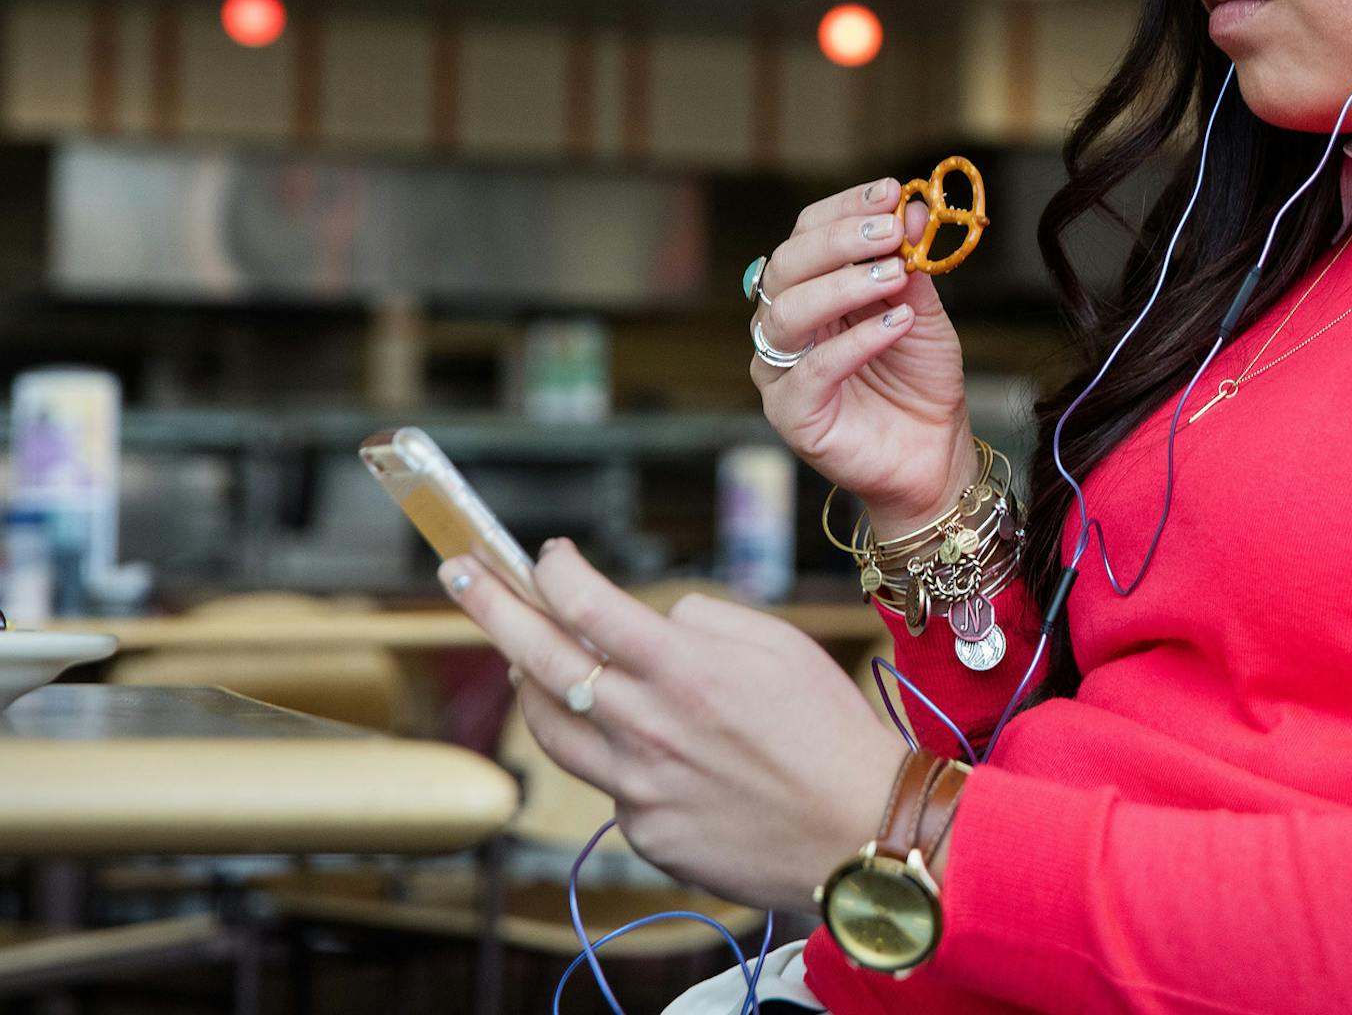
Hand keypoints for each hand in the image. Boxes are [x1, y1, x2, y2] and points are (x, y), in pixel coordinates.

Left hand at [441, 540, 910, 913]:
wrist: (858, 830)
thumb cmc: (829, 729)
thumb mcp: (779, 644)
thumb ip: (702, 620)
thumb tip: (651, 621)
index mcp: (684, 668)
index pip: (585, 604)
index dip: (554, 569)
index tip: (549, 554)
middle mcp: (648, 726)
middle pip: (537, 658)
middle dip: (489, 606)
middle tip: (459, 573)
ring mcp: (638, 786)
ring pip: (550, 728)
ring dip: (528, 684)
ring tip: (524, 658)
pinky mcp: (644, 831)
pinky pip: (608, 782)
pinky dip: (615, 752)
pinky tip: (652, 746)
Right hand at [749, 177, 976, 529]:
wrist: (935, 452)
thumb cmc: (921, 380)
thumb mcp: (923, 311)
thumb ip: (912, 264)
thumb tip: (913, 208)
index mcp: (810, 291)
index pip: (806, 233)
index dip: (844, 208)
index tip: (891, 192)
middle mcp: (785, 325)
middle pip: (787, 266)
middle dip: (840, 240)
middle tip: (891, 233)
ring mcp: (780, 370)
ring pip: (787, 313)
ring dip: (843, 285)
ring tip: (896, 275)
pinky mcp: (791, 413)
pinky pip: (813, 369)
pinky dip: (856, 340)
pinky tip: (896, 322)